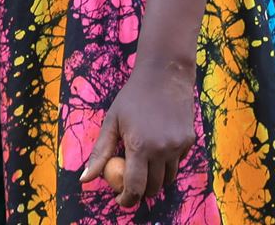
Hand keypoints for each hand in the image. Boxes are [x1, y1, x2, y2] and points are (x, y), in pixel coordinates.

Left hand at [79, 61, 197, 208]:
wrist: (165, 74)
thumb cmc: (133, 97)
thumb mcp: (112, 121)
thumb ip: (100, 153)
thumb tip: (84, 179)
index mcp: (139, 146)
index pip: (134, 187)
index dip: (126, 199)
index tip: (120, 199)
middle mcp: (162, 149)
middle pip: (153, 187)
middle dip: (141, 191)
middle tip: (131, 182)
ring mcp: (178, 146)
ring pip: (168, 178)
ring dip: (156, 178)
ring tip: (144, 164)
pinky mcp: (189, 141)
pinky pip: (178, 162)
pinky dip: (168, 162)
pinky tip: (159, 145)